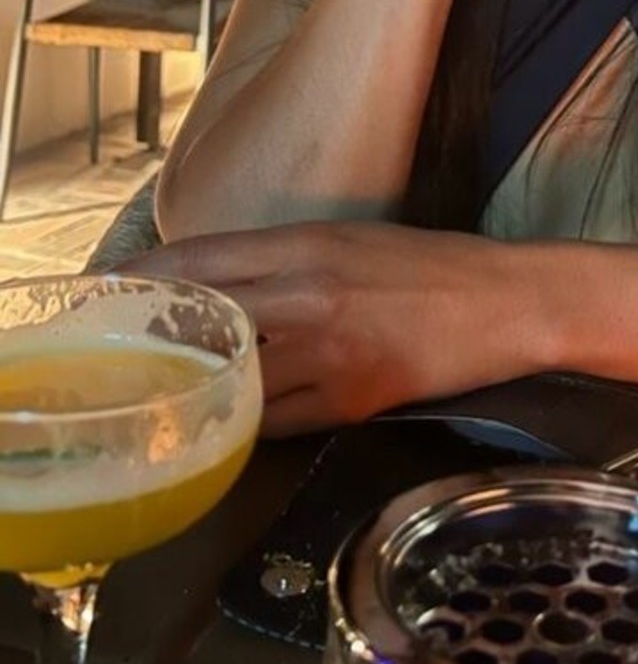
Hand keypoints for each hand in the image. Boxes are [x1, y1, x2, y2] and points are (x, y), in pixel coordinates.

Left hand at [130, 222, 539, 435]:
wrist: (507, 302)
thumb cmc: (434, 268)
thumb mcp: (351, 242)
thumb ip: (284, 260)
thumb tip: (218, 283)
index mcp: (307, 243)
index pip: (199, 259)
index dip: (142, 280)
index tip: (105, 293)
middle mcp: (308, 292)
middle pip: (200, 315)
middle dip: (149, 334)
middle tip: (115, 350)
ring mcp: (328, 351)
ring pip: (231, 376)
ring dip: (195, 385)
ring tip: (166, 392)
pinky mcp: (351, 400)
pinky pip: (275, 420)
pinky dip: (247, 421)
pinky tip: (231, 420)